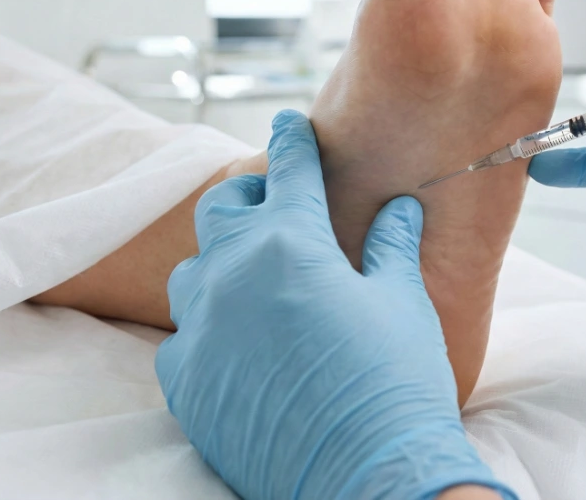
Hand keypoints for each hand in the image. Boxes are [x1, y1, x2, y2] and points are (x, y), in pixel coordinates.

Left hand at [156, 111, 512, 499]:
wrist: (363, 476)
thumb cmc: (393, 382)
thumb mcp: (401, 302)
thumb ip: (390, 246)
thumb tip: (398, 207)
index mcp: (290, 243)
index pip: (288, 169)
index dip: (292, 140)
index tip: (288, 122)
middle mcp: (231, 274)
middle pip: (223, 206)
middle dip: (249, 194)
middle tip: (273, 201)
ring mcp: (200, 329)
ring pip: (194, 270)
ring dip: (222, 260)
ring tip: (254, 274)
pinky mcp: (185, 381)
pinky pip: (183, 335)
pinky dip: (209, 325)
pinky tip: (236, 339)